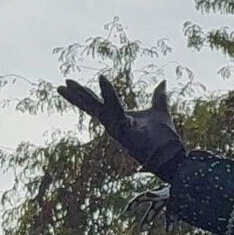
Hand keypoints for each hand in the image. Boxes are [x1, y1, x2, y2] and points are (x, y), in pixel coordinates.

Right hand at [59, 74, 185, 175]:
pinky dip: (109, 94)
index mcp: (118, 118)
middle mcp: (113, 124)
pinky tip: (102, 79)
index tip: (68, 81)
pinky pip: (114, 108)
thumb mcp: (159, 111)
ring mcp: (116, 127)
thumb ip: (158, 97)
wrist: (171, 155)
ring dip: (83, 94)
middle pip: (90, 106)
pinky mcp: (123, 129)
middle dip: (76, 95)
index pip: (96, 104)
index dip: (83, 93)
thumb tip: (162, 81)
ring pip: (98, 107)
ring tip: (69, 82)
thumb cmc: (164, 137)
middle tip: (61, 84)